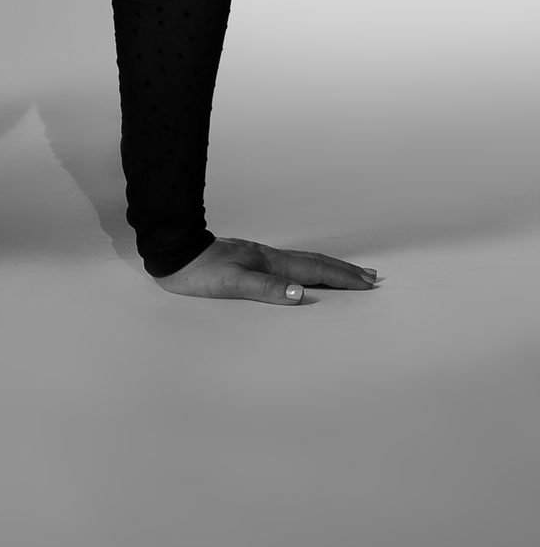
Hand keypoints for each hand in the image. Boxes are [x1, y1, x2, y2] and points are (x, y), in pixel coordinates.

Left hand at [156, 237, 378, 303]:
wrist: (174, 252)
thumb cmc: (200, 272)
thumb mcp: (231, 283)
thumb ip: (266, 288)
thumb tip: (301, 294)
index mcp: (270, 263)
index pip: (314, 271)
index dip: (341, 278)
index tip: (366, 284)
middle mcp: (270, 258)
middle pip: (315, 263)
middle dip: (344, 271)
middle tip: (371, 277)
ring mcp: (261, 258)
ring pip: (304, 262)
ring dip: (329, 268)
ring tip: (348, 272)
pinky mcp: (251, 261)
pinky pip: (291, 265)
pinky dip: (309, 269)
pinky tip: (305, 273)